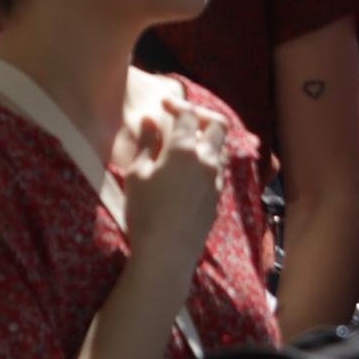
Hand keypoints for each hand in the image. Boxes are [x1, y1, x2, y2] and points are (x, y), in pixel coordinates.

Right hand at [114, 92, 226, 267]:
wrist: (167, 255)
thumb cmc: (145, 212)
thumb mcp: (137, 175)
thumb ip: (147, 144)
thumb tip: (150, 121)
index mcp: (185, 150)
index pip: (189, 114)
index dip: (177, 103)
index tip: (164, 104)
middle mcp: (207, 160)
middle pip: (218, 125)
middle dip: (202, 115)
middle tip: (183, 117)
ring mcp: (216, 181)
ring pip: (221, 148)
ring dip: (208, 139)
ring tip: (187, 143)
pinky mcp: (217, 199)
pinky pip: (218, 170)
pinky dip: (208, 160)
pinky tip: (191, 170)